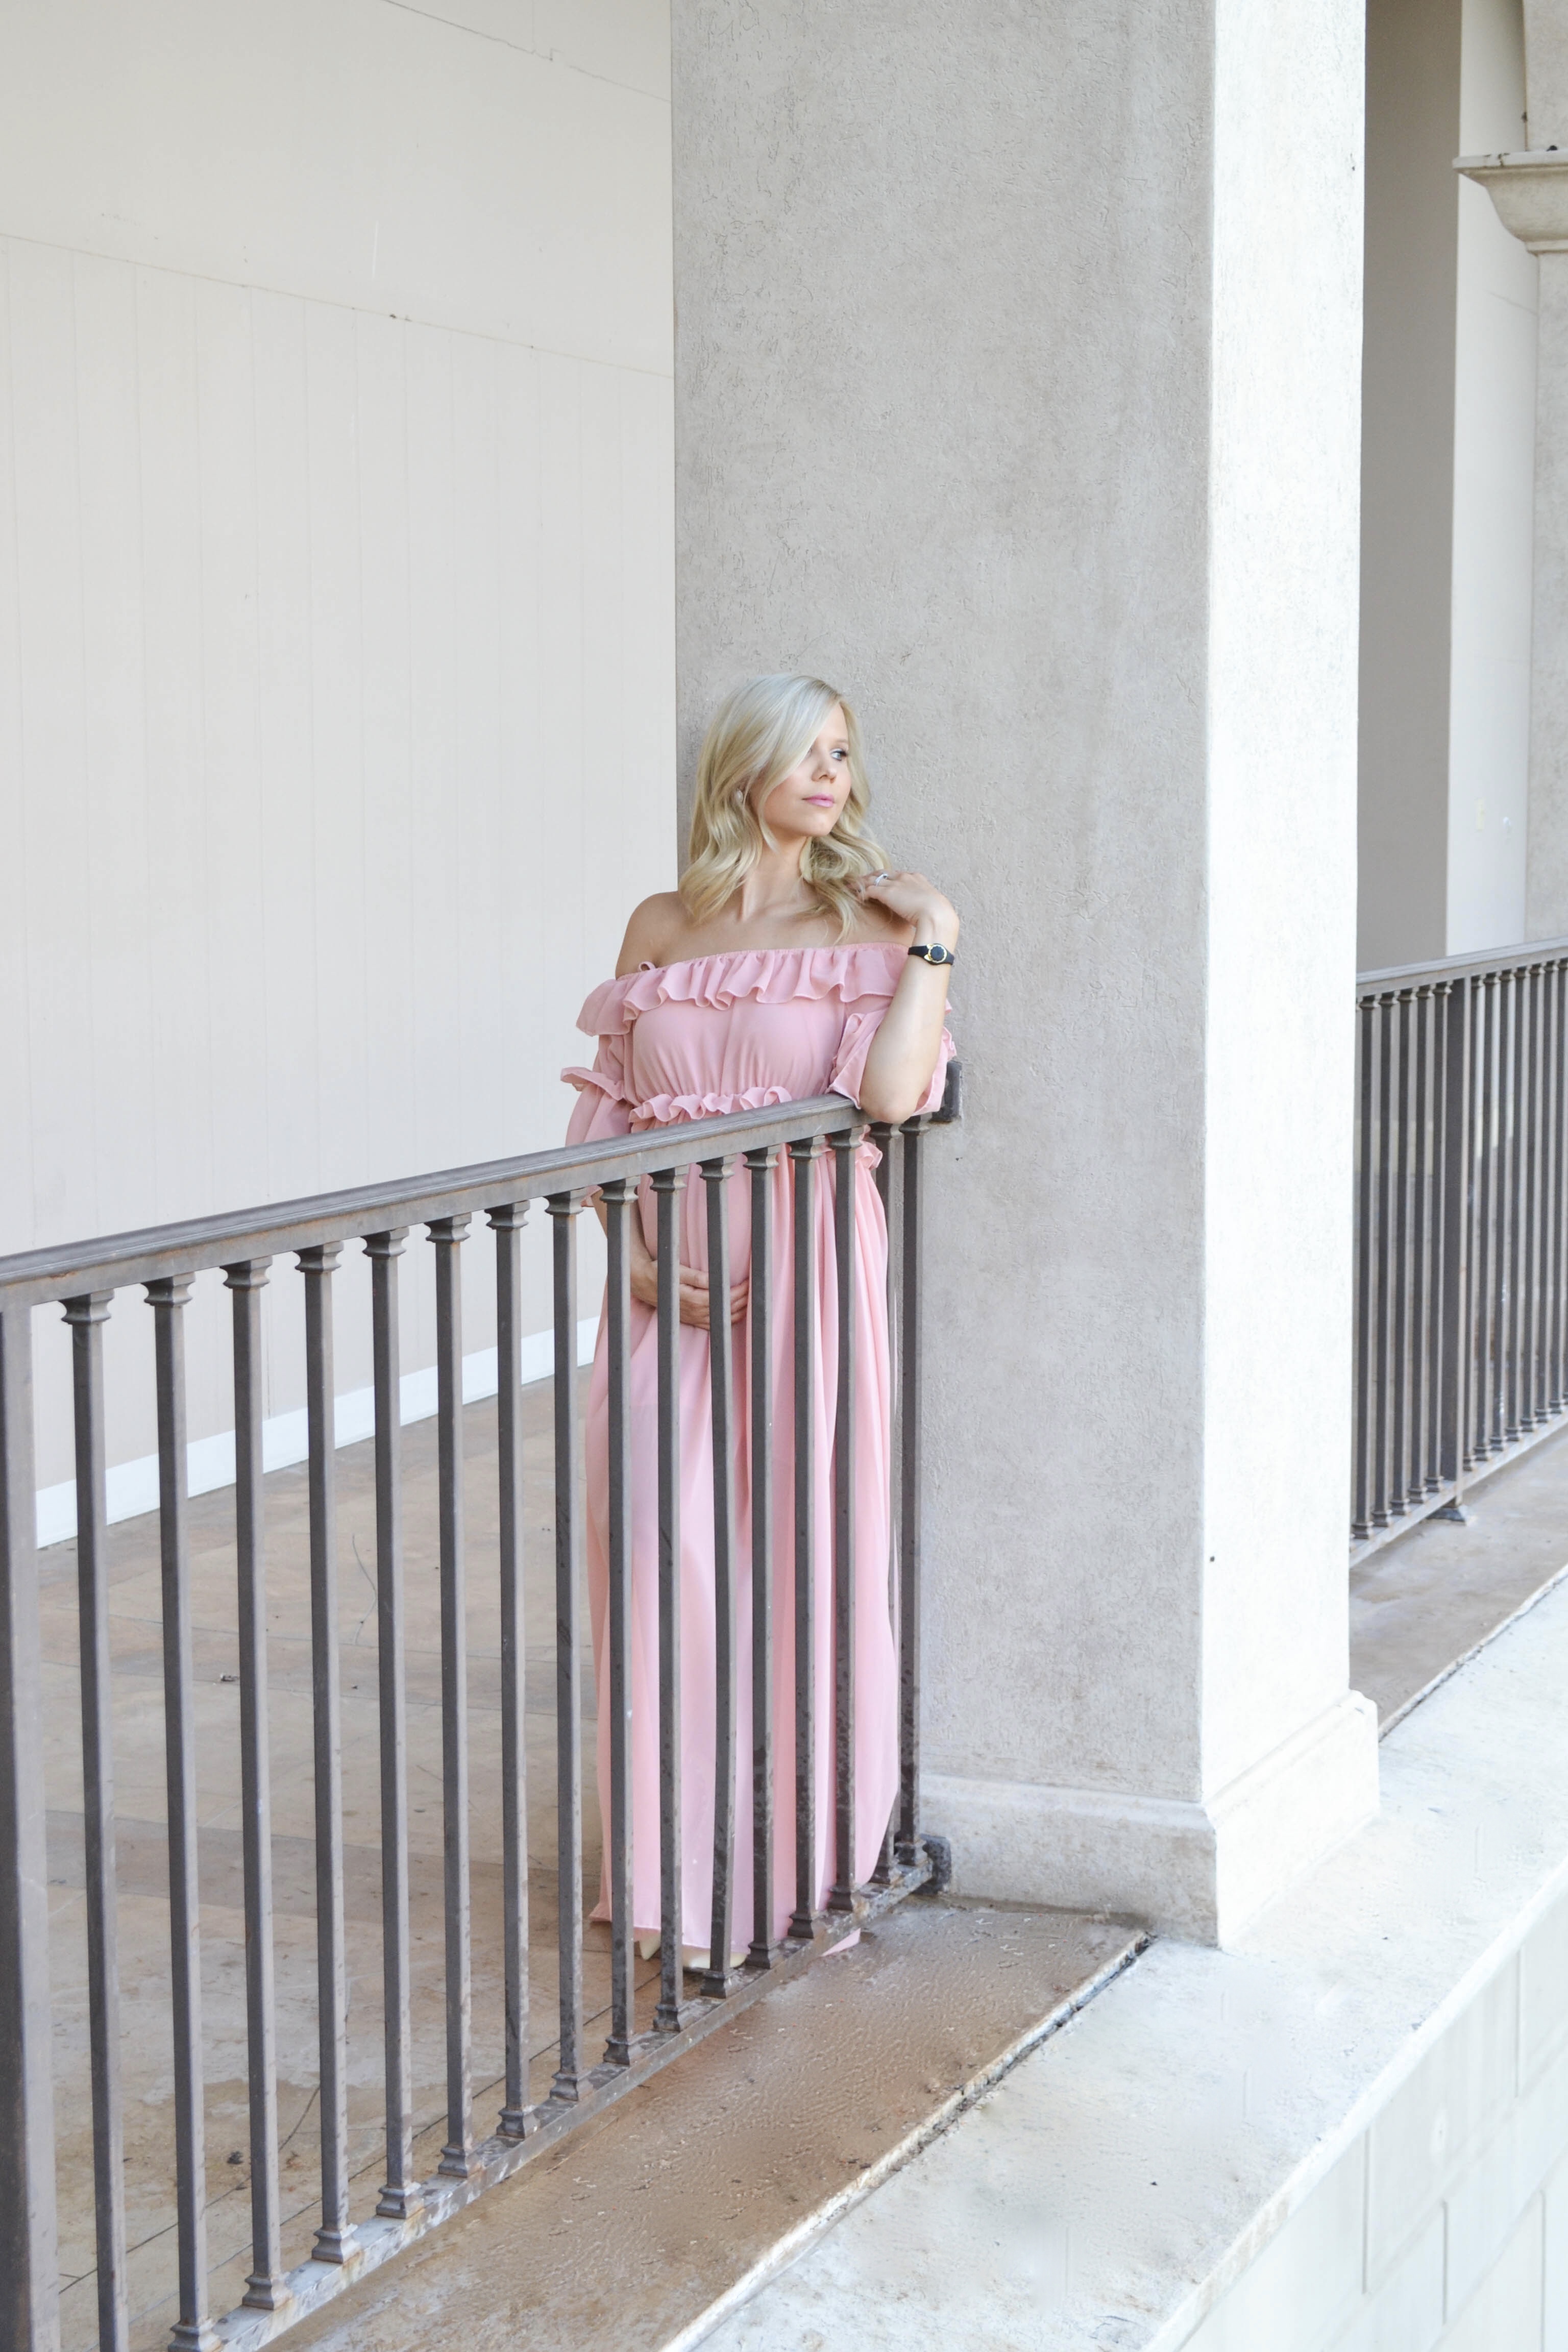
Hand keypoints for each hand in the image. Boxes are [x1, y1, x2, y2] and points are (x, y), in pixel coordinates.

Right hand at [629, 1252, 748, 1328]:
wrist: (642, 1283)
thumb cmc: (660, 1273)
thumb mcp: (676, 1270)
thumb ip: (696, 1277)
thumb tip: (715, 1281)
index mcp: (694, 1299)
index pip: (724, 1298)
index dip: (740, 1291)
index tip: (750, 1281)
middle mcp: (695, 1312)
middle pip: (727, 1310)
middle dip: (744, 1300)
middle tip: (755, 1289)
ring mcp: (693, 1318)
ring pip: (723, 1320)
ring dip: (739, 1311)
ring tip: (750, 1300)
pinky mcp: (691, 1320)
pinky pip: (714, 1325)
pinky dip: (728, 1321)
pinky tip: (737, 1314)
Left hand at [855, 869, 959, 947]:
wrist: (937, 914)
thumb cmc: (938, 913)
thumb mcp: (932, 904)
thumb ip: (925, 904)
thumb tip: (926, 911)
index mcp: (916, 878)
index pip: (896, 874)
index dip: (886, 878)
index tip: (880, 882)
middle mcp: (904, 877)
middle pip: (882, 873)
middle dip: (870, 876)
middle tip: (861, 881)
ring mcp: (895, 884)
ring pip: (872, 880)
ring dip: (861, 884)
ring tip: (852, 888)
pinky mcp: (887, 893)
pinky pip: (869, 890)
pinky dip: (862, 893)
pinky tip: (857, 898)